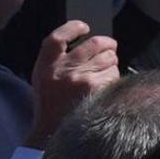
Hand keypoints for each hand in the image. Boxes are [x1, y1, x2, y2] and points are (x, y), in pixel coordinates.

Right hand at [31, 21, 117, 146]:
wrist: (53, 131)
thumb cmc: (52, 101)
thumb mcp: (45, 77)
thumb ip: (60, 59)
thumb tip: (88, 39)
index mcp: (46, 66)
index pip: (57, 38)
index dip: (72, 28)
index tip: (84, 27)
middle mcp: (62, 70)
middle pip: (95, 43)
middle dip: (107, 44)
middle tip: (108, 49)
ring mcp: (80, 78)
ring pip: (109, 58)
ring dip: (111, 63)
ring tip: (101, 75)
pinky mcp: (96, 88)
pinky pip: (114, 73)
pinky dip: (113, 77)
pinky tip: (103, 87)